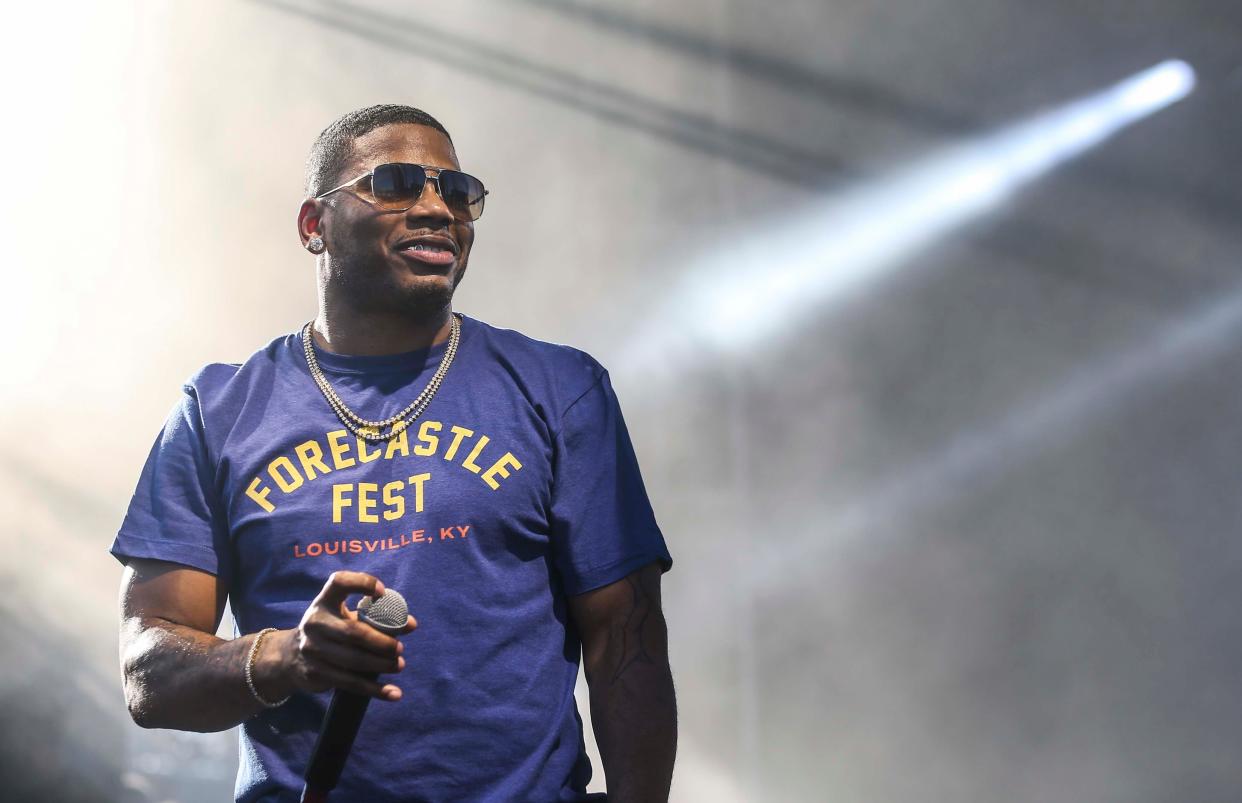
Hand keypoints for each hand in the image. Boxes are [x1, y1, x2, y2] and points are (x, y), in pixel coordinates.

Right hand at [261, 571, 417, 701]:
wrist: (291, 657)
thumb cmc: (332, 629)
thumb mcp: (347, 616)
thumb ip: (379, 617)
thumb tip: (411, 625)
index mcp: (324, 601)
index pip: (340, 582)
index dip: (362, 583)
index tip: (382, 592)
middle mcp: (315, 622)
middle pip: (353, 632)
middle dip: (381, 642)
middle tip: (399, 648)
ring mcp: (312, 649)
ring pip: (353, 660)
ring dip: (381, 665)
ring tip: (399, 665)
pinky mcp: (314, 673)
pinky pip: (350, 683)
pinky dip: (375, 689)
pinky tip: (394, 693)